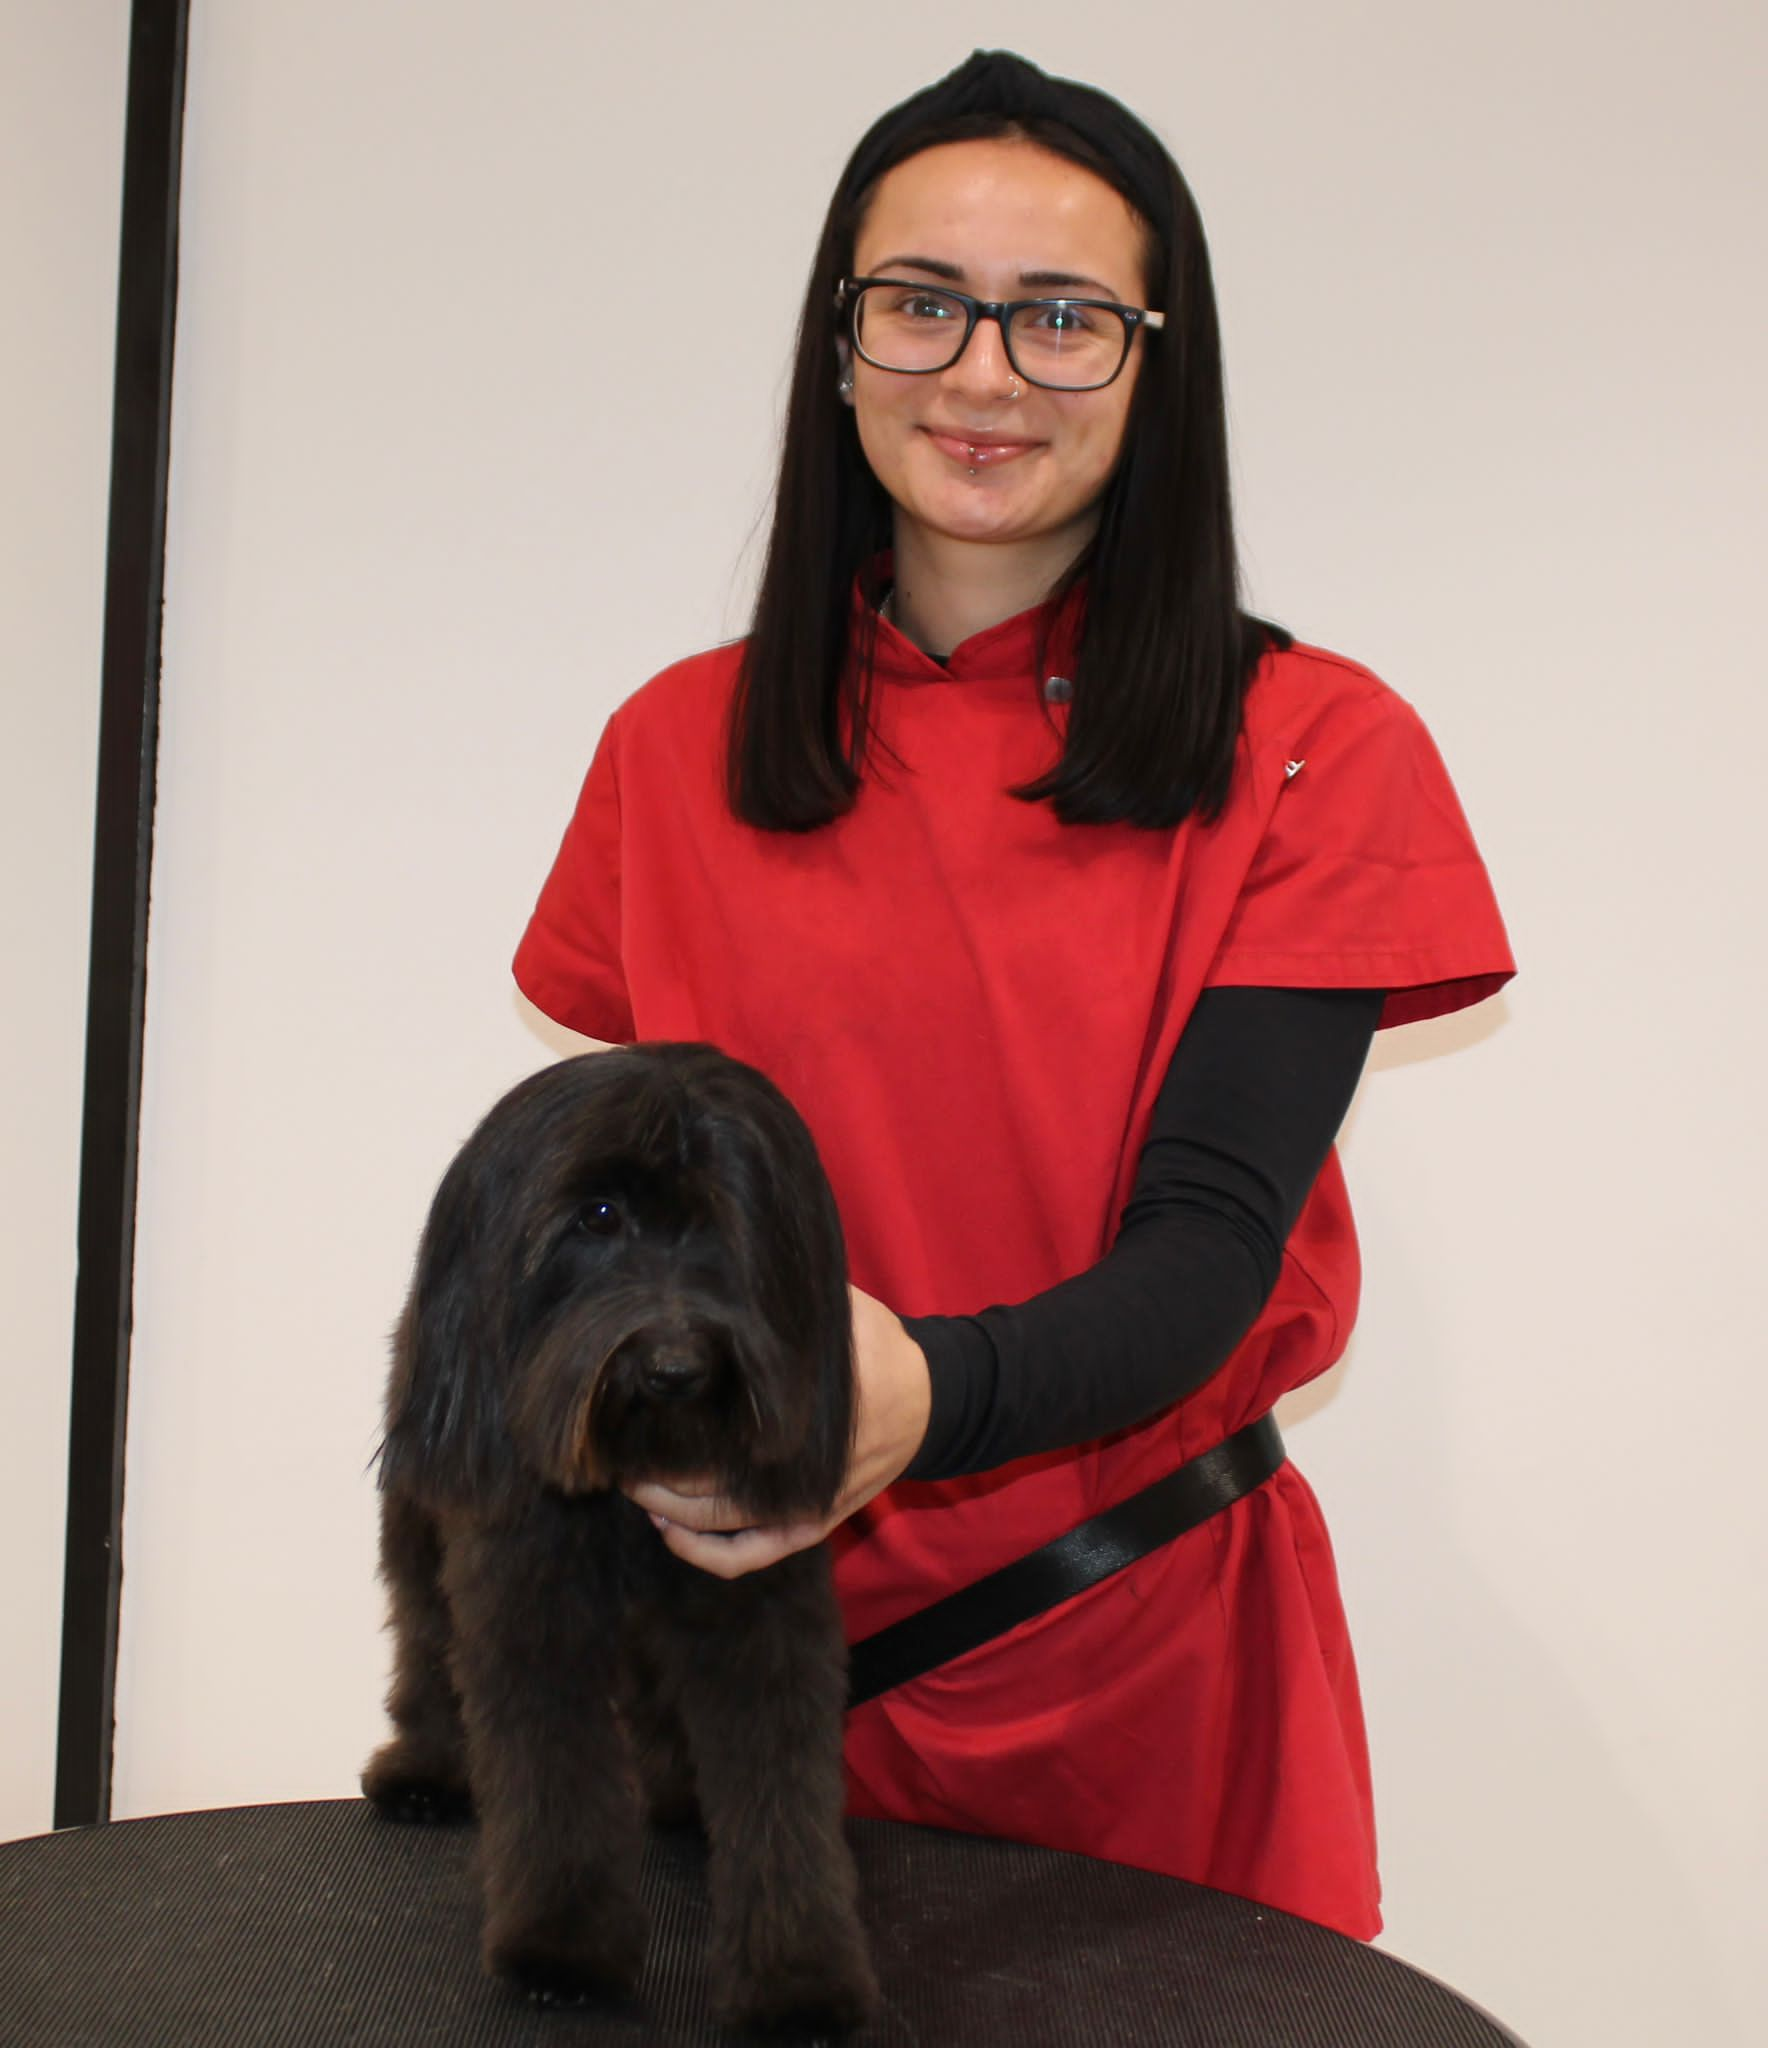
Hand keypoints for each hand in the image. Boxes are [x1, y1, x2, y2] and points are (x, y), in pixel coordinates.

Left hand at [620, 1282, 930, 1579]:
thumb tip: (718, 1281)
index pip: (727, 1423)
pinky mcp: (810, 1524)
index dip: (673, 1419)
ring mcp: (806, 1502)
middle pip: (712, 1481)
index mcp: (808, 1409)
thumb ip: (787, 1308)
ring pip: (723, 1524)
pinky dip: (708, 1552)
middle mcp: (802, 1465)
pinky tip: (669, 1529)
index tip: (635, 1402)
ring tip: (632, 1484)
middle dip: (656, 1471)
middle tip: (616, 1450)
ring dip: (670, 1509)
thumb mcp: (841, 1311)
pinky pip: (753, 1553)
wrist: (928, 1400)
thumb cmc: (874, 1347)